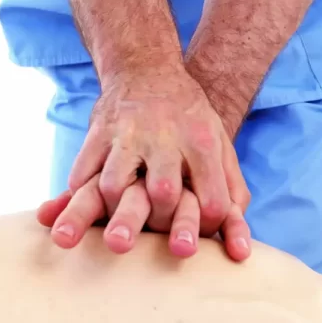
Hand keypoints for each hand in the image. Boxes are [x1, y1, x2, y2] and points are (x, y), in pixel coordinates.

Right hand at [46, 66, 251, 258]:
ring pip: (115, 184)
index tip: (191, 237)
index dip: (204, 228)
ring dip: (115, 213)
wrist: (147, 70)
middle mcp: (165, 137)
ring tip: (115, 227)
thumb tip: (241, 252)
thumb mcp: (220, 145)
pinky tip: (88, 209)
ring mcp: (127, 134)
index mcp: (202, 142)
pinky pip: (82, 172)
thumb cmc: (190, 119)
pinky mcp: (97, 133)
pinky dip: (80, 196)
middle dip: (159, 223)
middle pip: (162, 192)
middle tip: (152, 236)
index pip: (211, 201)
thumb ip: (233, 193)